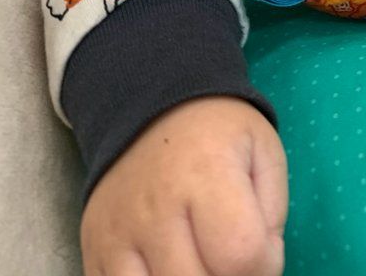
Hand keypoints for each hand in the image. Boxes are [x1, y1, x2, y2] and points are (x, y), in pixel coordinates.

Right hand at [80, 96, 286, 275]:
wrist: (152, 105)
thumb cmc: (218, 132)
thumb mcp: (264, 152)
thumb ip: (272, 217)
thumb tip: (260, 270)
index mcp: (206, 173)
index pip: (240, 254)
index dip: (264, 265)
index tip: (263, 249)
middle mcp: (156, 207)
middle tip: (230, 259)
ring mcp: (118, 232)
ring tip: (200, 262)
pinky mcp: (94, 248)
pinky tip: (167, 265)